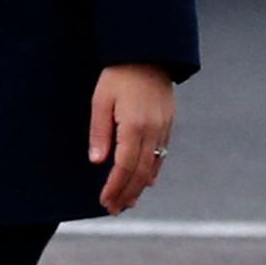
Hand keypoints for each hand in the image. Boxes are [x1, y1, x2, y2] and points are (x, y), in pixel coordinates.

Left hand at [86, 63, 174, 213]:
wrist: (148, 54)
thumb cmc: (118, 75)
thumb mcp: (100, 100)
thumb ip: (100, 132)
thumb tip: (97, 162)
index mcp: (134, 126)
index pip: (124, 166)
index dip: (115, 187)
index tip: (104, 202)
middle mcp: (153, 131)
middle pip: (140, 172)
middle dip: (127, 193)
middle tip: (114, 209)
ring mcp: (163, 129)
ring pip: (153, 166)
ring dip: (139, 187)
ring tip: (127, 202)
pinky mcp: (168, 125)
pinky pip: (161, 155)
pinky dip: (152, 171)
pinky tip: (145, 182)